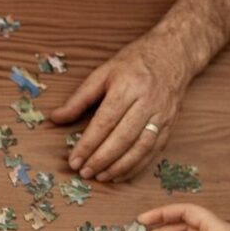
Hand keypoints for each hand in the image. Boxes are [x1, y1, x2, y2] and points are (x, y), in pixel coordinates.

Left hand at [51, 35, 191, 182]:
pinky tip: (119, 174)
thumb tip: (55, 118)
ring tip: (100, 177)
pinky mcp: (170, 124)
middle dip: (102, 159)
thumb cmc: (134, 63)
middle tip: (84, 172)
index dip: (88, 144)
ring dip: (119, 166)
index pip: (105, 121)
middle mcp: (148, 101)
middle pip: (123, 137)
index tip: (74, 160)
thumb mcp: (102, 73)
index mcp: (128, 86)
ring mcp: (162, 114)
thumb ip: (79, 99)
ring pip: (141, 147)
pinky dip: (136, 166)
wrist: (174, 53)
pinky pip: (154, 150)